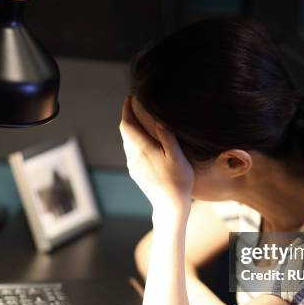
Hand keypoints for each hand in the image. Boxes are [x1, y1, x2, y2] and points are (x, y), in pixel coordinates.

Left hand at [119, 96, 193, 212]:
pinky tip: (146, 141)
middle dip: (128, 117)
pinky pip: (131, 152)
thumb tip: (158, 120)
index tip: (130, 98)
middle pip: (125, 132)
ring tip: (142, 120)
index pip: (126, 124)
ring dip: (131, 130)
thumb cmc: (178, 181)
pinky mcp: (136, 173)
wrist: (170, 206)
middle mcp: (134, 157)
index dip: (126, 109)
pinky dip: (135, 141)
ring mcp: (133, 166)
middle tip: (136, 105)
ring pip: (127, 142)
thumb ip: (167, 137)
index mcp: (143, 149)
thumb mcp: (178, 156)